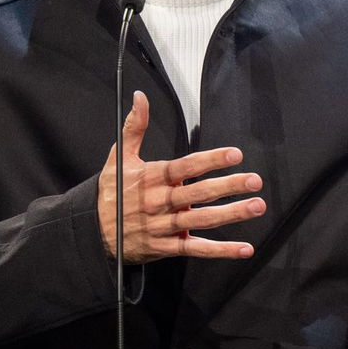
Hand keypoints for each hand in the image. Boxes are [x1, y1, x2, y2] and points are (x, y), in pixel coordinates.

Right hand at [96, 91, 265, 263]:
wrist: (91, 231)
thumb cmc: (111, 193)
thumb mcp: (119, 157)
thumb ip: (134, 127)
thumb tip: (139, 98)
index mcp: (153, 178)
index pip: (186, 167)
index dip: (211, 160)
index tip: (235, 154)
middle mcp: (161, 201)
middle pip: (199, 193)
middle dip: (229, 186)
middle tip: (254, 180)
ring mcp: (164, 225)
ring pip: (202, 220)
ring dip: (232, 214)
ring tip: (256, 206)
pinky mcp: (167, 246)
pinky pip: (196, 248)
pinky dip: (221, 250)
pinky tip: (244, 248)